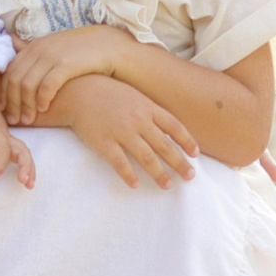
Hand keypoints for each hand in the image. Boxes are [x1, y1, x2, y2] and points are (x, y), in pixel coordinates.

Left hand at [0, 75, 33, 188]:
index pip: (3, 149)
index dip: (0, 164)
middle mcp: (5, 137)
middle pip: (22, 151)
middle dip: (26, 166)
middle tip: (25, 182)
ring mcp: (5, 142)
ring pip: (22, 155)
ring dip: (27, 169)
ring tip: (29, 186)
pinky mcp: (1, 147)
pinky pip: (9, 159)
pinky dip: (8, 169)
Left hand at [2, 24, 124, 121]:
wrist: (108, 44)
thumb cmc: (80, 51)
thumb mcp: (54, 49)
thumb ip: (36, 56)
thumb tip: (14, 56)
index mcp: (35, 46)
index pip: (10, 71)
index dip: (4, 92)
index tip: (4, 109)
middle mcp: (40, 49)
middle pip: (15, 79)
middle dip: (12, 103)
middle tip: (14, 120)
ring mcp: (52, 56)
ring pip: (27, 84)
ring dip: (26, 105)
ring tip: (28, 119)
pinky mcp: (66, 64)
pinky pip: (47, 85)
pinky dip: (42, 99)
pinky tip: (44, 109)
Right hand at [53, 75, 196, 187]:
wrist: (79, 90)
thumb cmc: (109, 93)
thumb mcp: (134, 96)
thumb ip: (150, 111)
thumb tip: (169, 128)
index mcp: (147, 107)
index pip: (174, 126)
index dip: (186, 141)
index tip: (195, 154)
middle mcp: (138, 120)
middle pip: (164, 145)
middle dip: (179, 163)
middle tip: (190, 177)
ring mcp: (121, 131)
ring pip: (146, 156)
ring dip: (159, 173)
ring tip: (167, 186)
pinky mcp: (104, 142)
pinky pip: (119, 162)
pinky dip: (129, 175)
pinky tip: (135, 185)